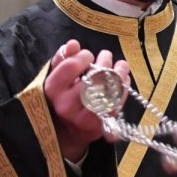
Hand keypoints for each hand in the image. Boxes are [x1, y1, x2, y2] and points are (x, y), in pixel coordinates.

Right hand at [44, 40, 129, 161]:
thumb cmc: (61, 98)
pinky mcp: (100, 125)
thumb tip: (73, 44)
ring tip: (120, 65)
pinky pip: (116, 102)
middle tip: (106, 56)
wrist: (66, 132)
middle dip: (104, 62)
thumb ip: (62, 59)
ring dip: (118, 73)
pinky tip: (124, 79)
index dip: (83, 56)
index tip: (88, 55)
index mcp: (52, 90)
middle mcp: (66, 105)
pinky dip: (123, 88)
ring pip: (107, 90)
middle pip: (91, 77)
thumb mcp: (56, 78)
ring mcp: (84, 117)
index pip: (70, 66)